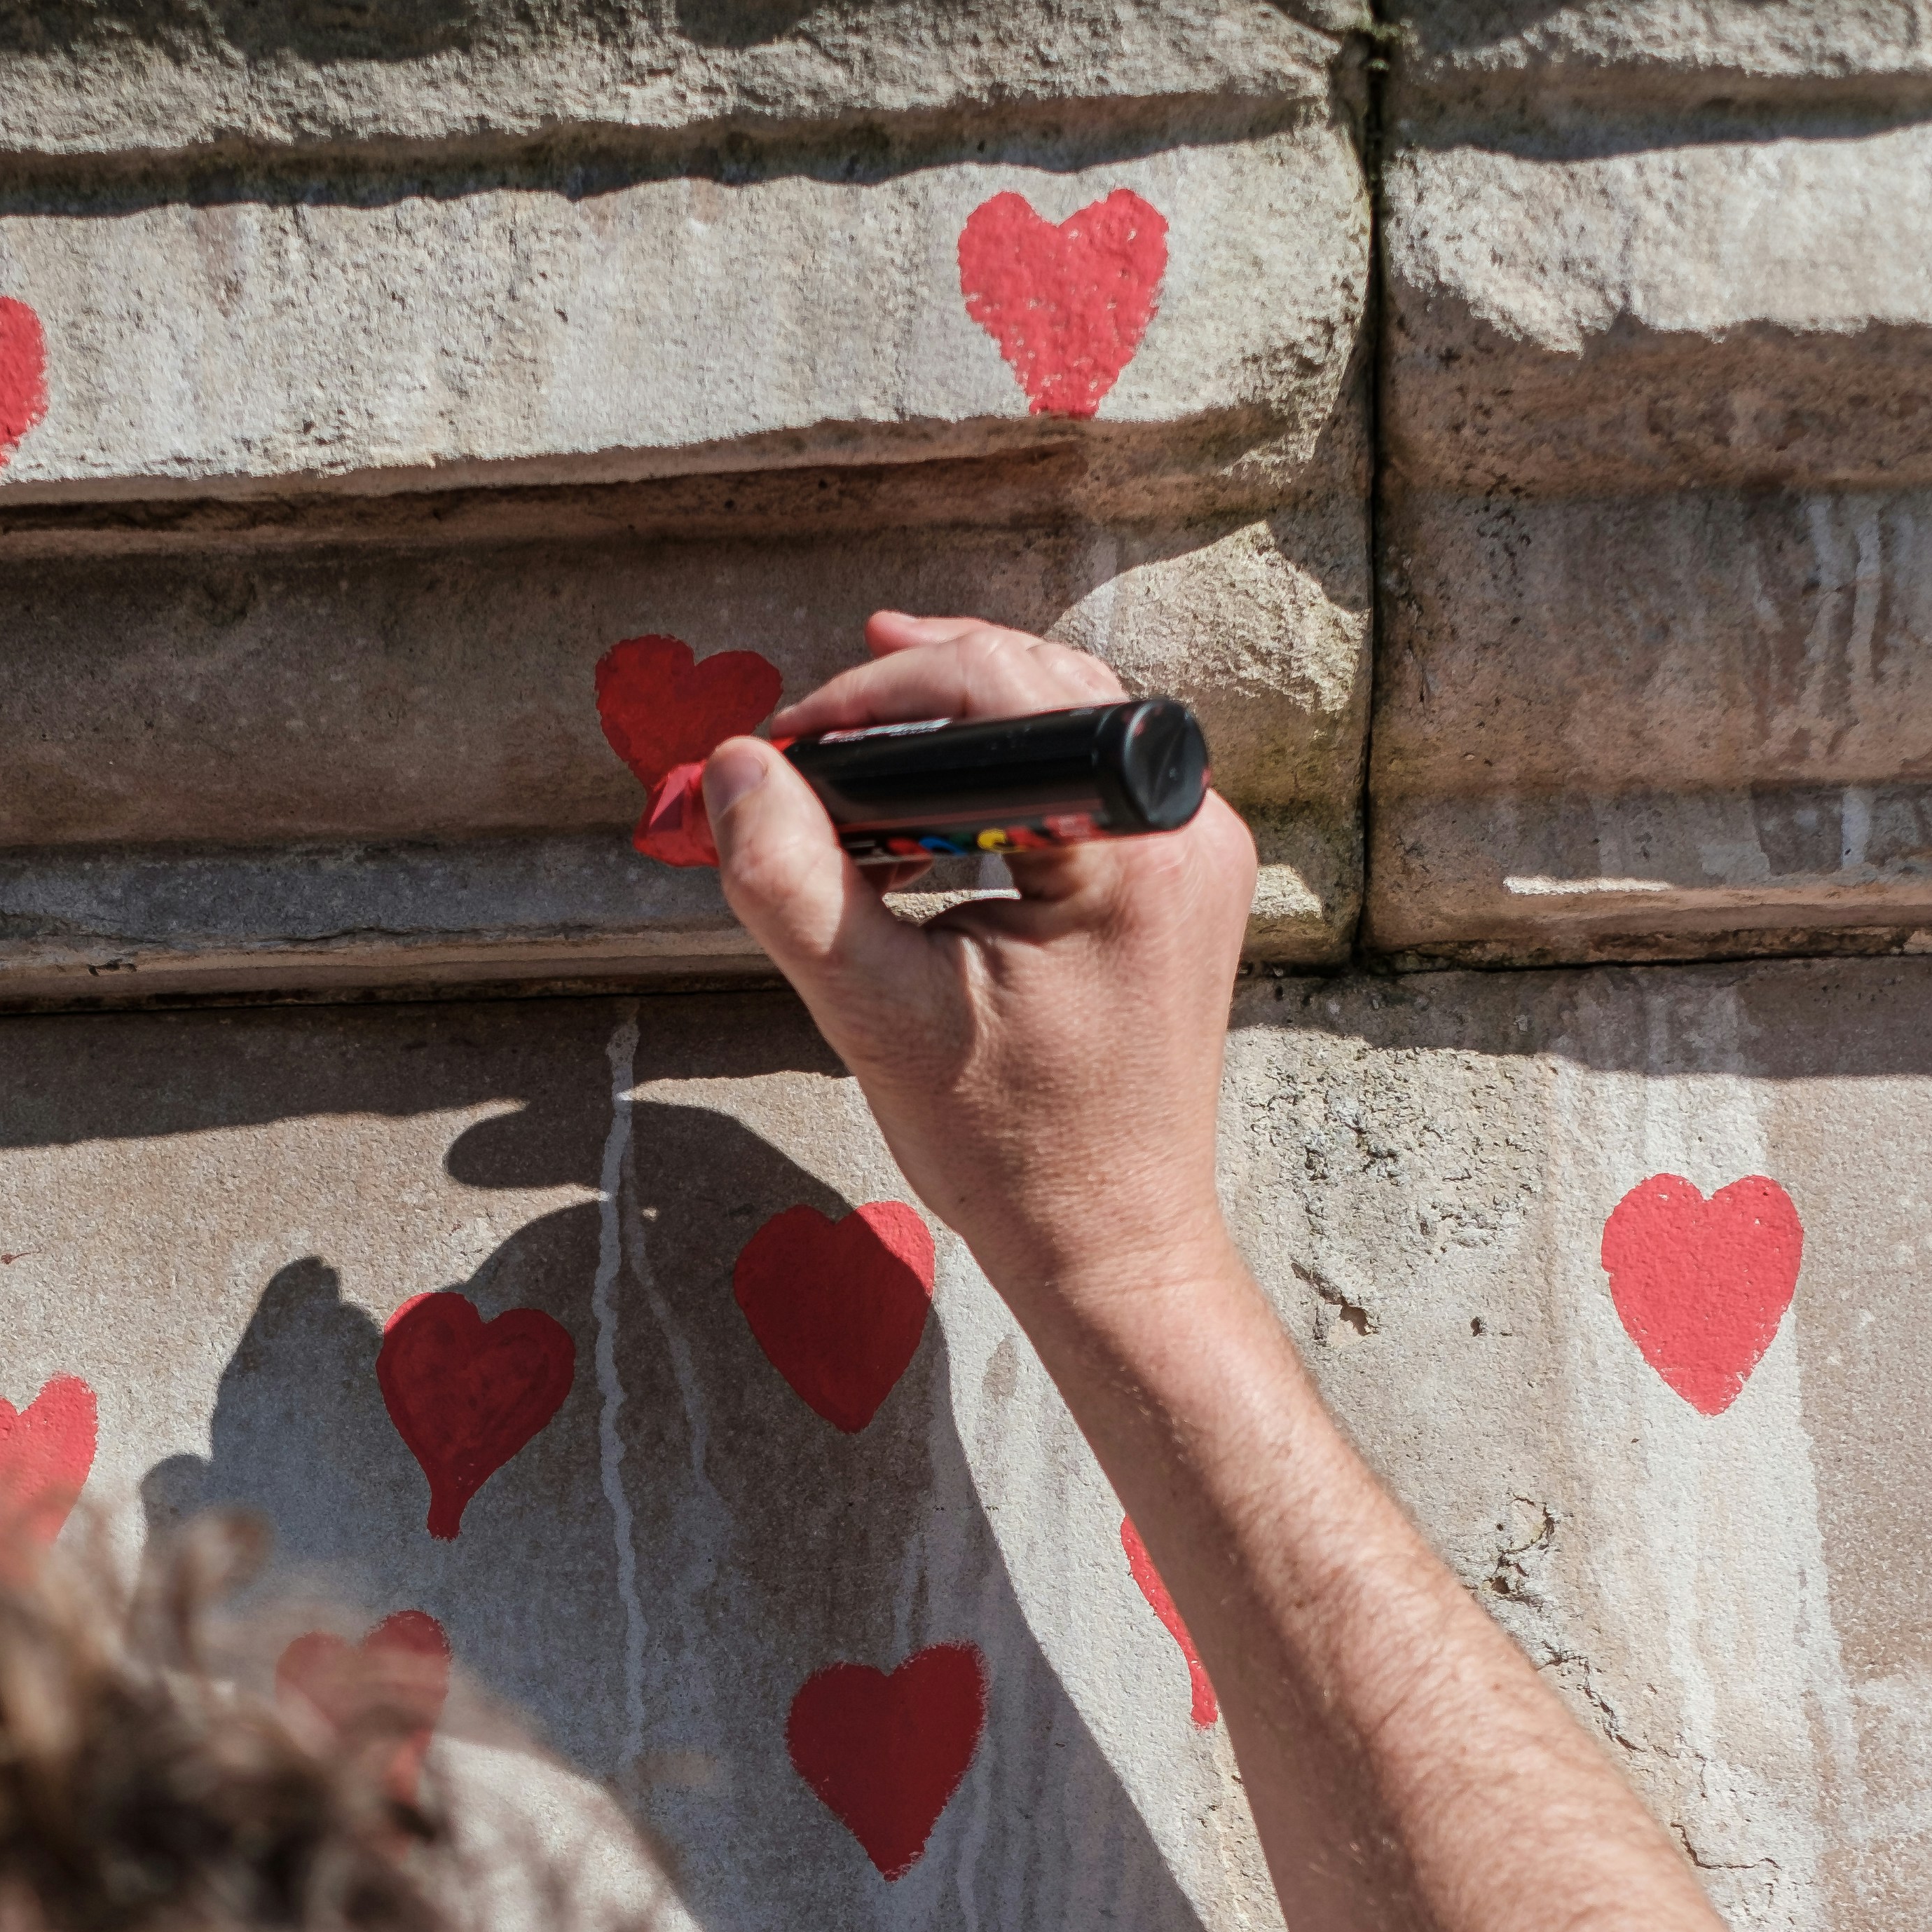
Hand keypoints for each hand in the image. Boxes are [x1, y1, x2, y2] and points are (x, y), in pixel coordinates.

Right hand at [705, 614, 1259, 1332]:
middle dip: (913, 695)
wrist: (1106, 1245)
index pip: (995, 689)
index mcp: (1132, 844)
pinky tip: (934, 807)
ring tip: (860, 750)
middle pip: (1037, 686)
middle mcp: (1190, 828)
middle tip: (811, 732)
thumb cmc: (1013, 1152)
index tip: (787, 745)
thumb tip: (733, 772)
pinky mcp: (1182, 885)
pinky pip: (1088, 784)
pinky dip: (1004, 780)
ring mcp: (1197, 854)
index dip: (873, 699)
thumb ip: (793, 884)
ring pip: (1064, 725)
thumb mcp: (875, 1014)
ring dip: (958, 728)